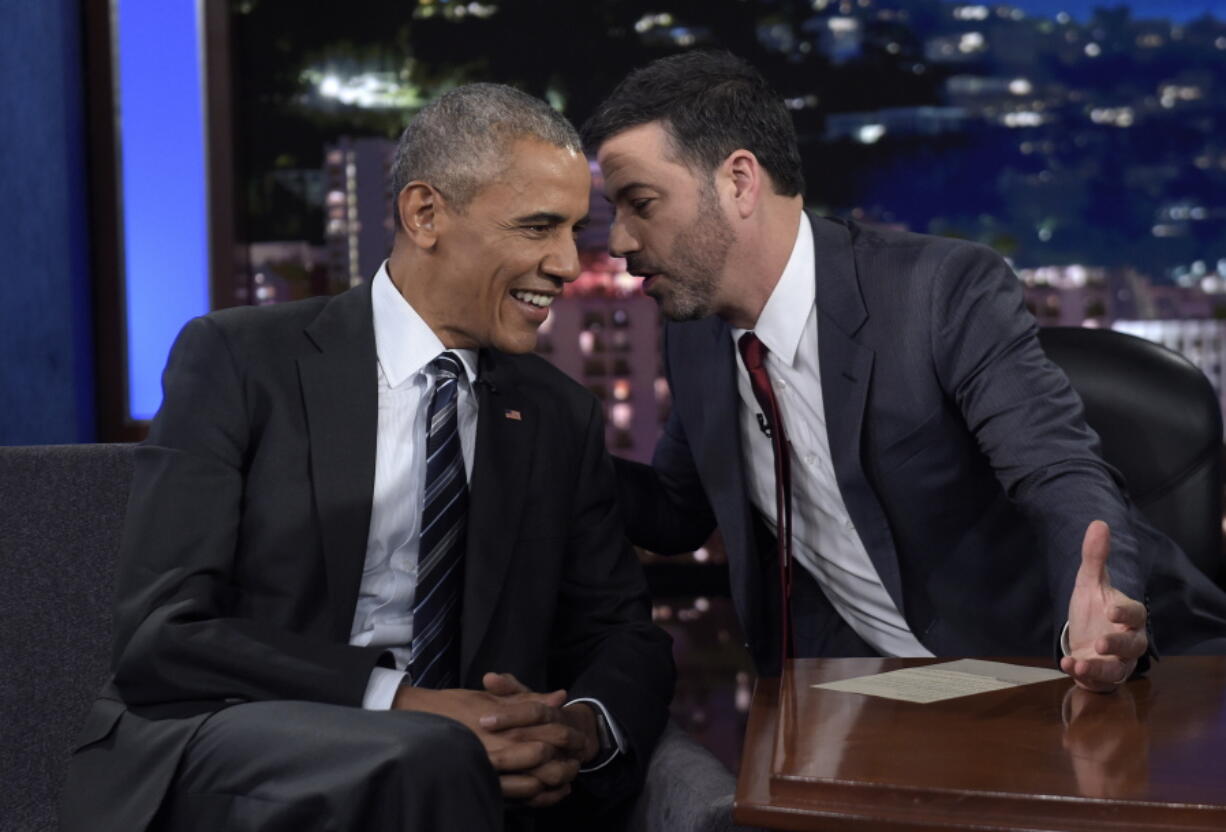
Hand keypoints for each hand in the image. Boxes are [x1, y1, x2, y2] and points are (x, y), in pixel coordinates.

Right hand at [393, 673, 587, 806]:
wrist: (421, 723)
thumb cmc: (457, 706)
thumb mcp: (493, 698)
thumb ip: (528, 698)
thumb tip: (560, 696)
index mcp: (509, 725)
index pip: (551, 734)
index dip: (568, 737)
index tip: (576, 739)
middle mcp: (503, 749)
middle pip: (548, 761)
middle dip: (566, 762)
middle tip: (576, 761)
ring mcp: (494, 770)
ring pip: (537, 783)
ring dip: (556, 781)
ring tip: (566, 777)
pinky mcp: (486, 785)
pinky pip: (519, 798)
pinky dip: (540, 797)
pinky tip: (547, 791)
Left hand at [1060, 520, 1147, 692]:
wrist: (1085, 640)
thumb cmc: (1093, 611)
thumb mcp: (1089, 583)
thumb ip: (1094, 558)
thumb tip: (1099, 523)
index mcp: (1129, 615)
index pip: (1136, 613)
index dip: (1125, 611)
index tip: (1110, 608)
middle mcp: (1129, 640)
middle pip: (1134, 644)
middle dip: (1118, 643)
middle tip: (1101, 641)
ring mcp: (1118, 661)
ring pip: (1119, 667)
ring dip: (1100, 666)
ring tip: (1079, 663)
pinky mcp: (1105, 676)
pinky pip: (1101, 679)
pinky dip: (1085, 674)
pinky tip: (1068, 665)